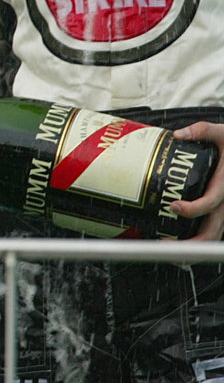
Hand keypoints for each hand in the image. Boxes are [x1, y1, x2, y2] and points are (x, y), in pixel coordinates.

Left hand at [167, 122, 223, 240]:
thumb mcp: (222, 133)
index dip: (194, 208)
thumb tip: (178, 134)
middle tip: (164, 243)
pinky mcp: (221, 213)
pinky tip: (177, 243)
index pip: (211, 202)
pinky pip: (211, 231)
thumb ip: (202, 130)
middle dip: (191, 244)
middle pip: (213, 231)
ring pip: (213, 236)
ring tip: (168, 251)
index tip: (174, 206)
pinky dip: (197, 241)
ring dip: (192, 248)